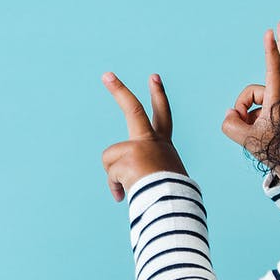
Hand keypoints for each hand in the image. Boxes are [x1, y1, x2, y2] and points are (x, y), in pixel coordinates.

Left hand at [101, 72, 186, 201]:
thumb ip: (143, 178)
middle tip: (107, 75)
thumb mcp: (161, 182)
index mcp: (163, 145)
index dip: (159, 96)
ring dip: (115, 176)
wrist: (173, 205)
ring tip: (132, 188)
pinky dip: (114, 186)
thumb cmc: (170, 199)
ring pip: (111, 158)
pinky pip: (110, 173)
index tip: (154, 77)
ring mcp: (139, 148)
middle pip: (133, 109)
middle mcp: (152, 142)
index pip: (162, 115)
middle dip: (120, 91)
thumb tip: (119, 194)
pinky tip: (125, 195)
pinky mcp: (128, 158)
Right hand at [220, 19, 279, 181]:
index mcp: (279, 102)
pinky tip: (255, 129)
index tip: (270, 32)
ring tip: (253, 130)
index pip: (273, 70)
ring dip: (246, 111)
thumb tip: (233, 113)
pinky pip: (254, 104)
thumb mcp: (245, 139)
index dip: (269, 50)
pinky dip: (249, 116)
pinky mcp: (277, 107)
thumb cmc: (273, 151)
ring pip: (253, 95)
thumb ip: (231, 123)